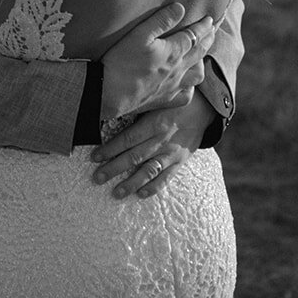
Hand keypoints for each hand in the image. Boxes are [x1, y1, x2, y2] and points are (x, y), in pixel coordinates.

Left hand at [91, 92, 214, 199]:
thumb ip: (137, 114)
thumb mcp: (155, 104)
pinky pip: (166, 177)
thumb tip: (112, 118)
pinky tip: (140, 194)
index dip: (110, 148)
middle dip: (114, 168)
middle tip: (97, 178)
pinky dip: (153, 187)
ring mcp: (171, 153)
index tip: (94, 157)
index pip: (127, 138)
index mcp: (153, 123)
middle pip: (134, 156)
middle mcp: (161, 140)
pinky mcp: (179, 162)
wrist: (203, 110)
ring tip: (116, 193)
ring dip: (131, 183)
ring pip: (148, 170)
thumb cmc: (172, 105)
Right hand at [100, 3, 215, 122]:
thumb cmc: (122, 61)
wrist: (109, 93)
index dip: (203, 26)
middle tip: (213, 30)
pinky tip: (188, 85)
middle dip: (208, 39)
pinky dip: (190, 88)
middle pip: (199, 52)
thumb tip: (181, 8)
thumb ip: (161, 20)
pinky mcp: (164, 100)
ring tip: (203, 55)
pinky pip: (185, 96)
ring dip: (202, 62)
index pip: (195, 35)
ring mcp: (173, 86)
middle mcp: (178, 69)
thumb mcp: (139, 34)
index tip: (210, 18)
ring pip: (197, 75)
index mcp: (174, 51)